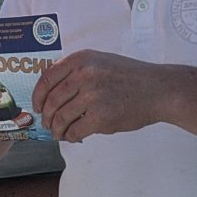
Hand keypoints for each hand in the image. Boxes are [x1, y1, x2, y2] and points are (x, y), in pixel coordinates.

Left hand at [33, 50, 172, 142]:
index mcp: (81, 59)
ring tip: (60, 134)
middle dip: (46, 117)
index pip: (47, 78)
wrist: (159, 90)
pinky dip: (72, 136)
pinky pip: (75, 131)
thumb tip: (50, 92)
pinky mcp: (100, 117)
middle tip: (48, 124)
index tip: (37, 106)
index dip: (38, 96)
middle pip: (51, 101)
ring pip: (60, 118)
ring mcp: (92, 96)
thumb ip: (76, 71)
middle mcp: (83, 75)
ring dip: (57, 130)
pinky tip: (74, 136)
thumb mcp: (100, 61)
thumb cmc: (131, 77)